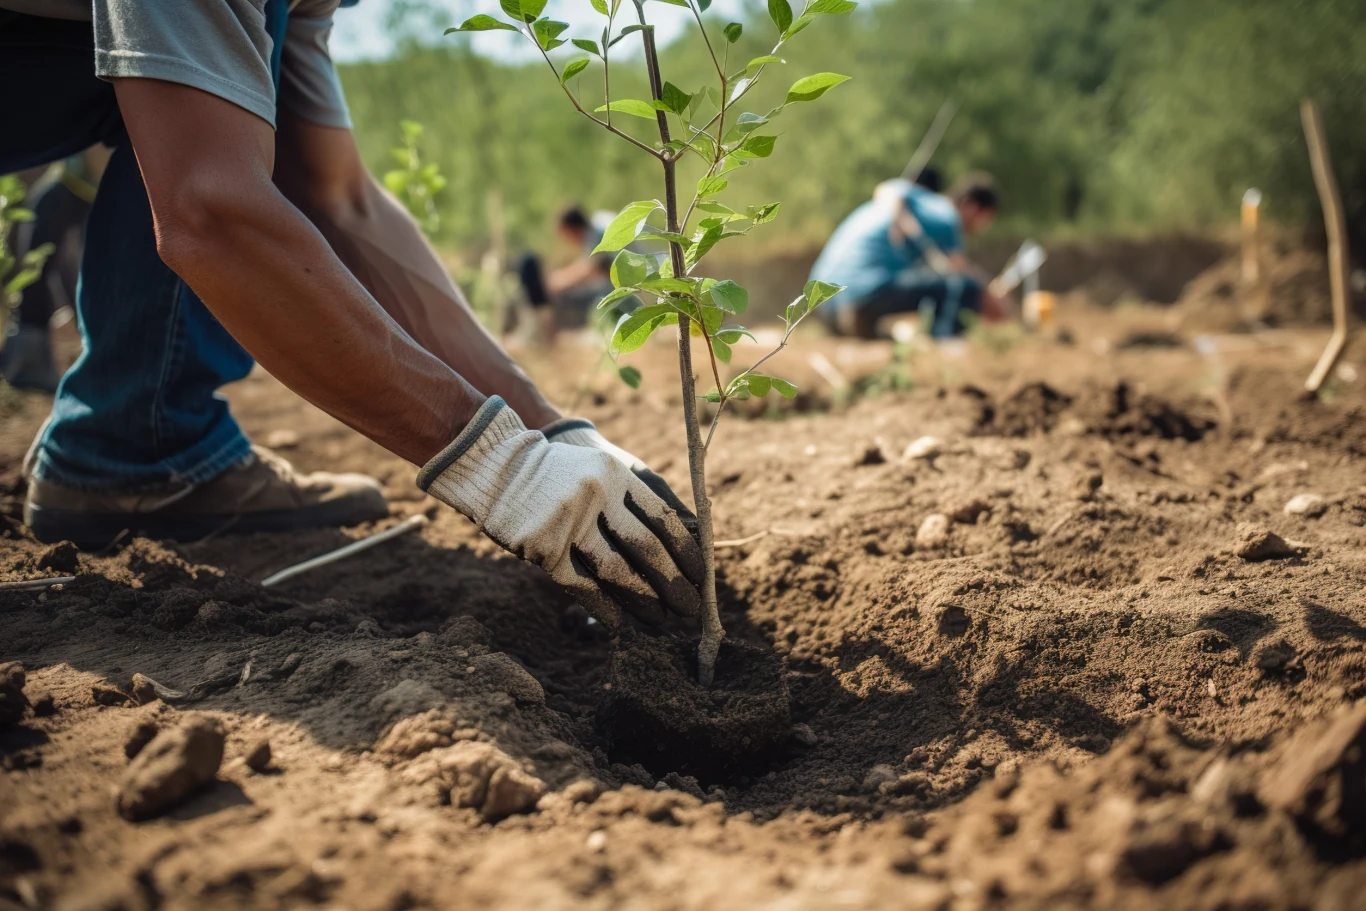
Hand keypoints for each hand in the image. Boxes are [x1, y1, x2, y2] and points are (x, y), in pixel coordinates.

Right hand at [419, 398, 703, 626]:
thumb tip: (692, 535)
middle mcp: (596, 497)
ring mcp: (568, 524)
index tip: (701, 576)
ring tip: (661, 621)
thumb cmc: (562, 472)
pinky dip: (605, 608)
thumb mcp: (605, 468)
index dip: (686, 552)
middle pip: (646, 548)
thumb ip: (645, 496)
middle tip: (689, 608)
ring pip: (617, 572)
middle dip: (672, 583)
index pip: (663, 519)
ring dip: (643, 601)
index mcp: (616, 474)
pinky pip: (583, 586)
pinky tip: (622, 625)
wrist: (497, 465)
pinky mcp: (543, 549)